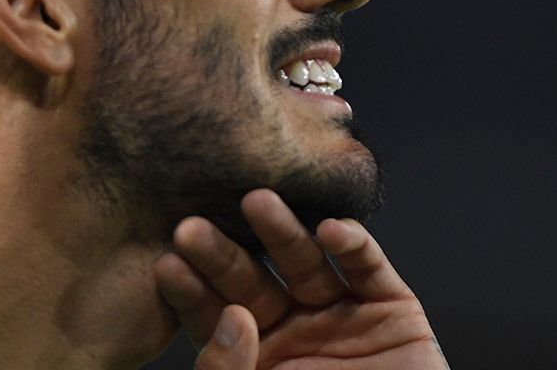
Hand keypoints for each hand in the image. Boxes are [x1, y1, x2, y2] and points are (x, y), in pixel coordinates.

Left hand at [155, 189, 449, 369]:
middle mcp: (294, 326)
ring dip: (282, 231)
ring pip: (305, 262)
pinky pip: (368, 266)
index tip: (166, 266)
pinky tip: (330, 229)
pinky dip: (353, 243)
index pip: (214, 316)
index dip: (191, 292)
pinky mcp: (390, 305)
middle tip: (191, 228)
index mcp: (255, 354)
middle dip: (222, 255)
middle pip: (251, 282)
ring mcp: (341, 312)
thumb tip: (232, 318)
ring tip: (256, 203)